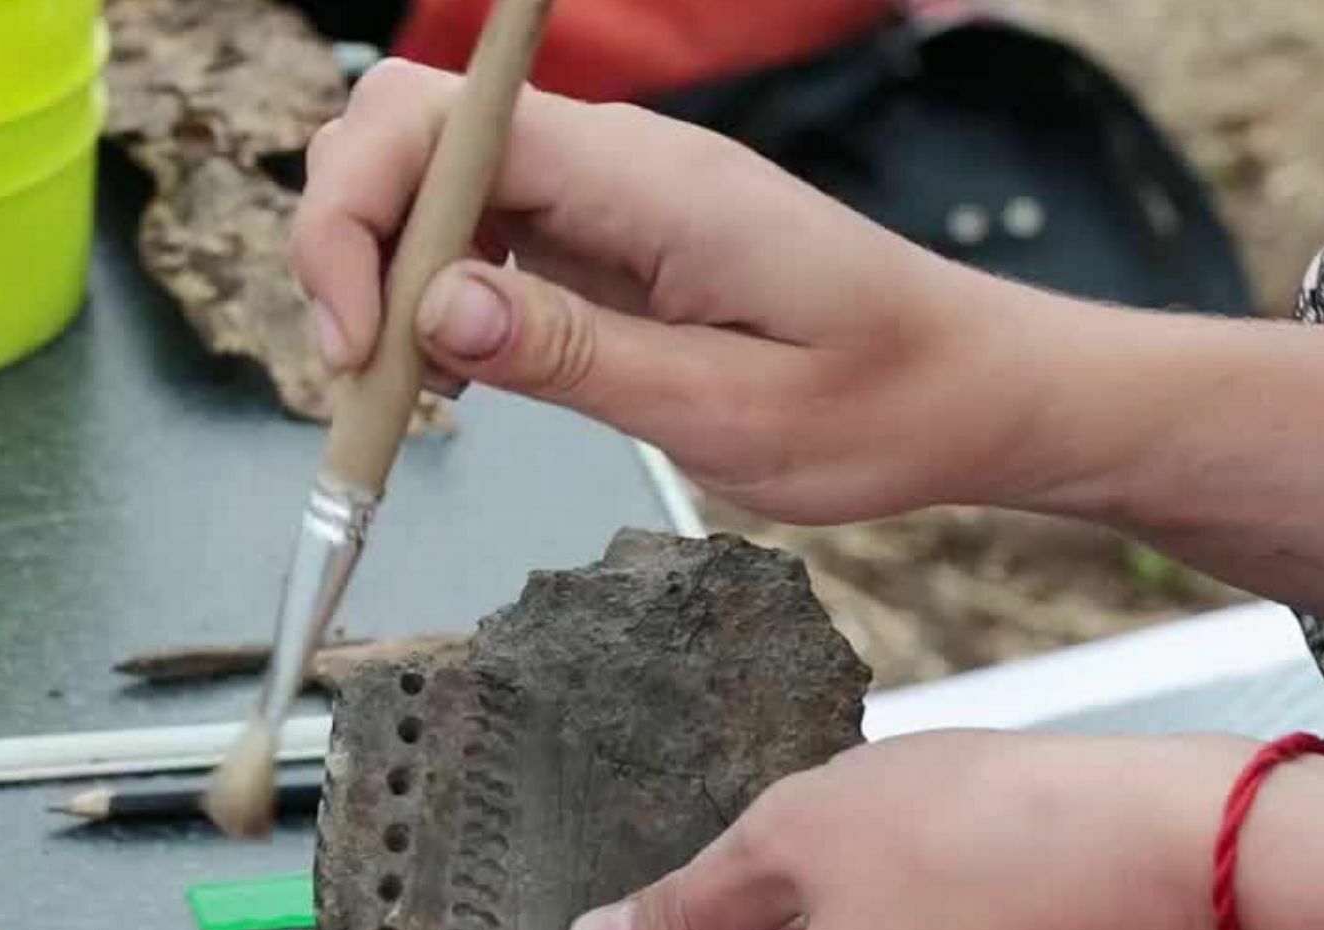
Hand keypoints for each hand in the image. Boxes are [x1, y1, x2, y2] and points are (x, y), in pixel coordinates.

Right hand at [293, 59, 1323, 639]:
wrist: (971, 388)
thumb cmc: (883, 403)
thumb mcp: (729, 412)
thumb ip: (579, 354)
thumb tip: (434, 306)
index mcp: (651, 181)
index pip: (436, 123)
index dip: (353, 213)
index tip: (356, 343)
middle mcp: (624, 162)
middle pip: (415, 132)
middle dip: (352, 240)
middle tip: (369, 379)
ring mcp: (618, 192)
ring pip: (444, 182)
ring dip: (393, 275)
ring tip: (414, 393)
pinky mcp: (621, 235)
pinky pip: (495, 231)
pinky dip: (447, 295)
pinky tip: (469, 374)